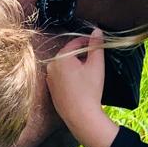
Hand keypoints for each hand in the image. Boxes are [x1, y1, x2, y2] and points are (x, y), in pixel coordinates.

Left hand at [45, 29, 116, 146]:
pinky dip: (70, 76)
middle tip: (95, 59)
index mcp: (61, 58)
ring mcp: (49, 79)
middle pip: (68, 54)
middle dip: (81, 54)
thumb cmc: (90, 89)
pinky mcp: (51, 90)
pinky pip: (61, 78)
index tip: (97, 43)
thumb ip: (96, 45)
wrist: (81, 116)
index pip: (75, 43)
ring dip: (75, 65)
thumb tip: (97, 30)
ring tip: (89, 71)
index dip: (87, 41)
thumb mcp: (96, 64)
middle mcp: (51, 66)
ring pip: (64, 66)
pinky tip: (81, 83)